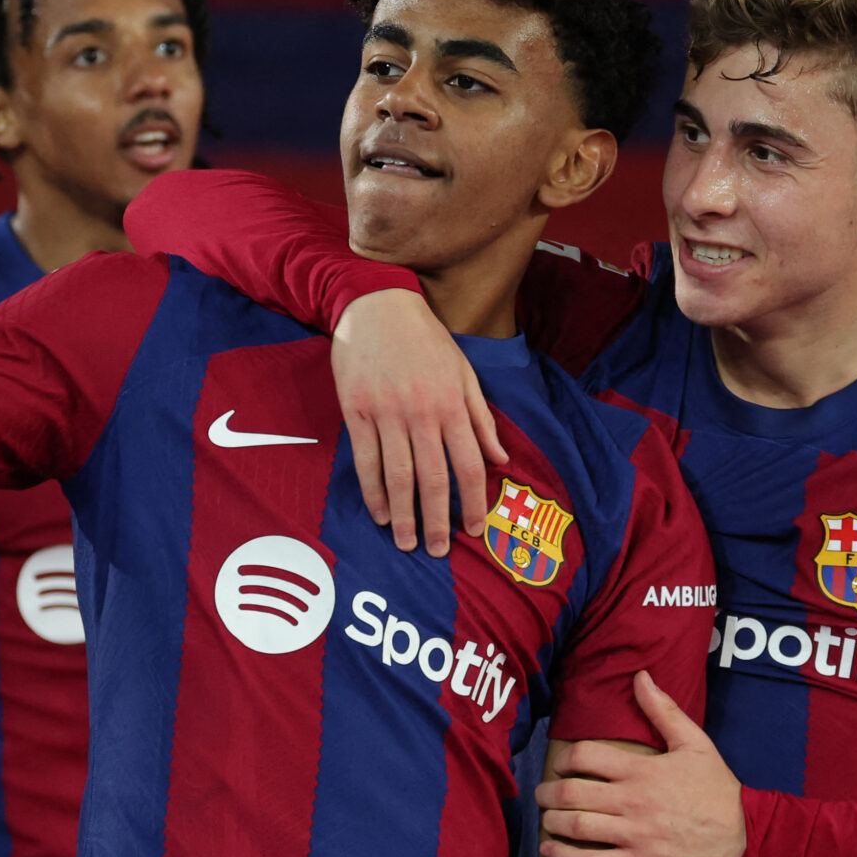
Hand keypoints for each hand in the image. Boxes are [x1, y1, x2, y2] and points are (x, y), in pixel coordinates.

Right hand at [335, 290, 506, 557]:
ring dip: (403, 514)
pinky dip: (373, 491)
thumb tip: (501, 458)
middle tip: (438, 551)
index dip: (473, 500)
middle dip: (438, 519)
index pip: (468, 463)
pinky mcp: (356, 410)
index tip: (474, 529)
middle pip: (433, 477)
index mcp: (452, 404)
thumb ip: (480, 418)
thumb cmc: (426, 340)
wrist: (377, 306)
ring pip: (397, 475)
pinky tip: (380, 514)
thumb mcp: (464, 372)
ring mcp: (386, 413)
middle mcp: (421, 412)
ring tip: (407, 543)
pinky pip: (366, 459)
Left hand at [538, 672, 744, 856]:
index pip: (585, 756)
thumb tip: (640, 676)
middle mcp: (632, 801)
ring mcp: (633, 835)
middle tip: (541, 794)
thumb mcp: (695, 744)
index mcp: (642, 769)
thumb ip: (663, 710)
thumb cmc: (718, 791)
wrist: (744, 839)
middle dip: (547, 793)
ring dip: (552, 822)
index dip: (564, 759)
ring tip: (546, 819)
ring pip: (576, 827)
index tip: (560, 764)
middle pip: (572, 793)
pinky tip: (549, 852)